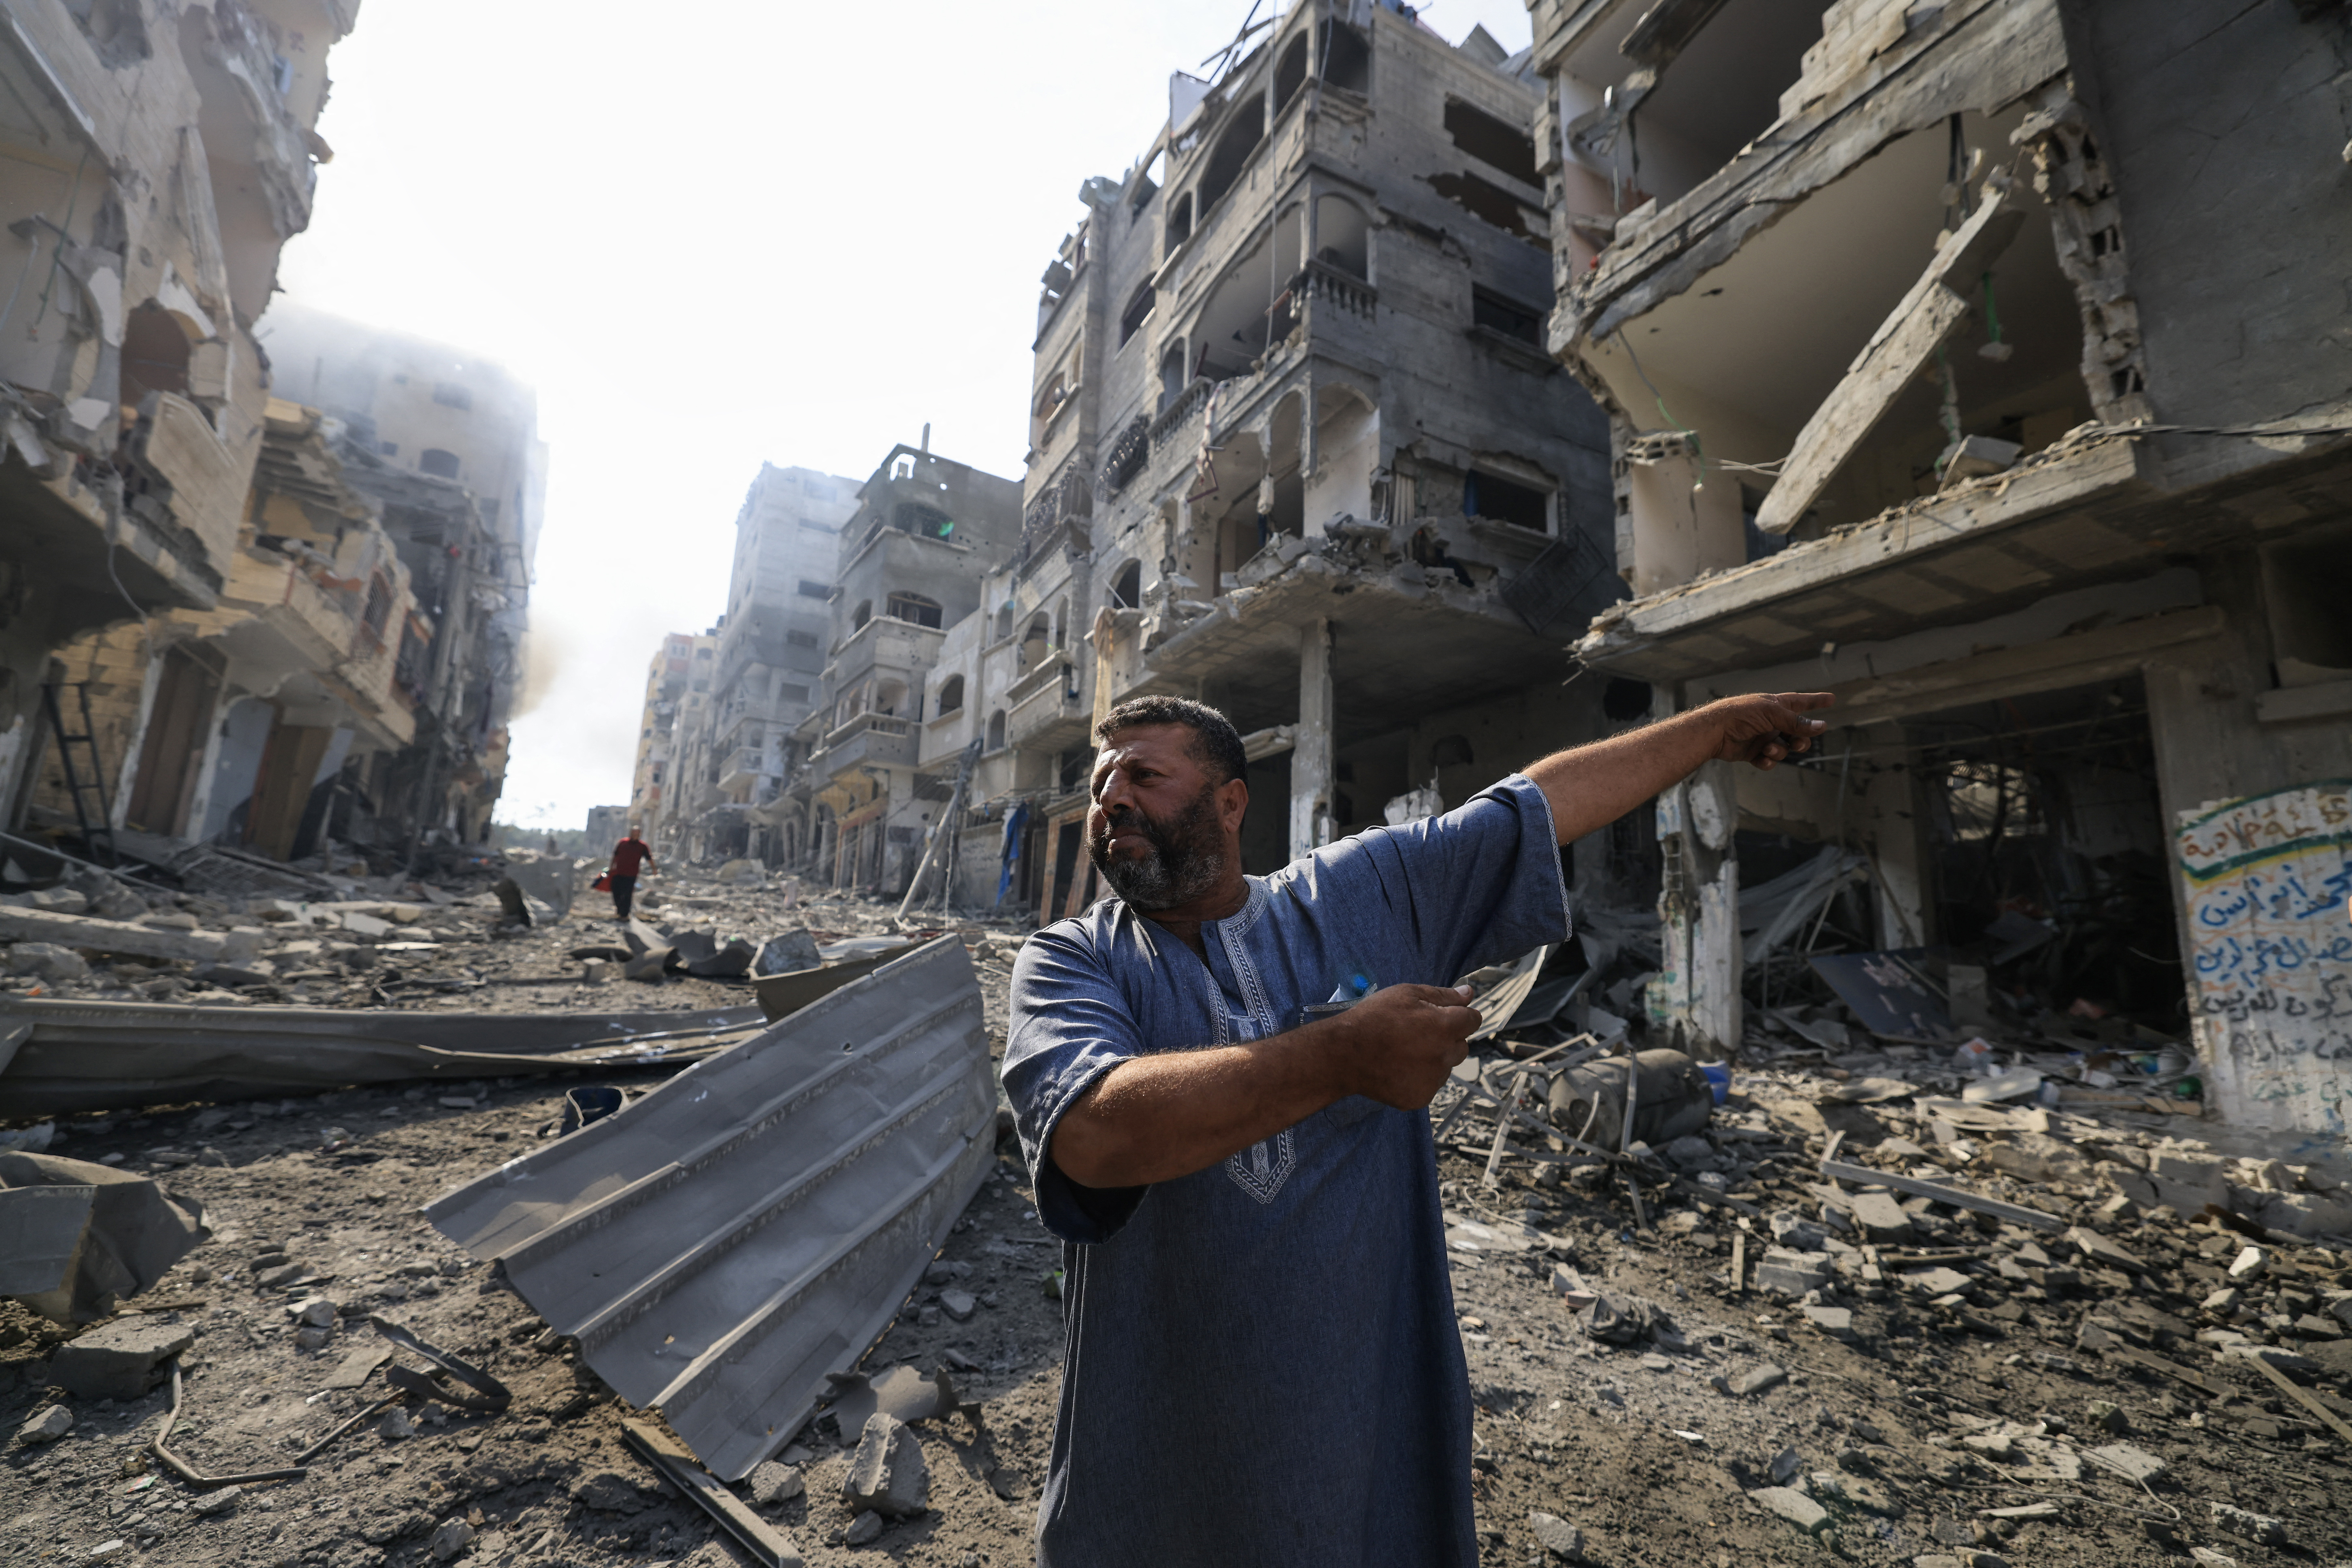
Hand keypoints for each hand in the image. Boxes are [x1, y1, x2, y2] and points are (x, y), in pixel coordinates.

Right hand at [1330, 984, 1482, 1109]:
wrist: (1344, 1054)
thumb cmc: (1374, 1018)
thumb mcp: (1406, 994)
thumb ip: (1442, 995)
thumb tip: (1469, 993)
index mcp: (1445, 1027)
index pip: (1473, 1020)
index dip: (1459, 1015)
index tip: (1442, 1015)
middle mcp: (1444, 1056)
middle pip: (1461, 1046)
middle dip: (1446, 1038)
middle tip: (1417, 1033)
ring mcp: (1433, 1080)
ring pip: (1445, 1067)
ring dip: (1433, 1059)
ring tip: (1404, 1052)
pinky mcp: (1420, 1098)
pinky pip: (1429, 1085)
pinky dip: (1419, 1077)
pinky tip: (1398, 1068)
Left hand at [1698, 692, 1833, 769]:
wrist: (1714, 731)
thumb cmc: (1741, 714)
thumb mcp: (1771, 714)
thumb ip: (1796, 722)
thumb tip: (1822, 726)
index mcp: (1775, 706)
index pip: (1801, 702)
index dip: (1816, 701)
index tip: (1831, 699)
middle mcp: (1771, 721)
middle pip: (1798, 733)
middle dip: (1800, 741)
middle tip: (1796, 743)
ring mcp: (1762, 737)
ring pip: (1784, 749)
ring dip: (1779, 751)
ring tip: (1767, 748)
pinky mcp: (1753, 752)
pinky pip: (1769, 761)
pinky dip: (1767, 761)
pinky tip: (1760, 758)